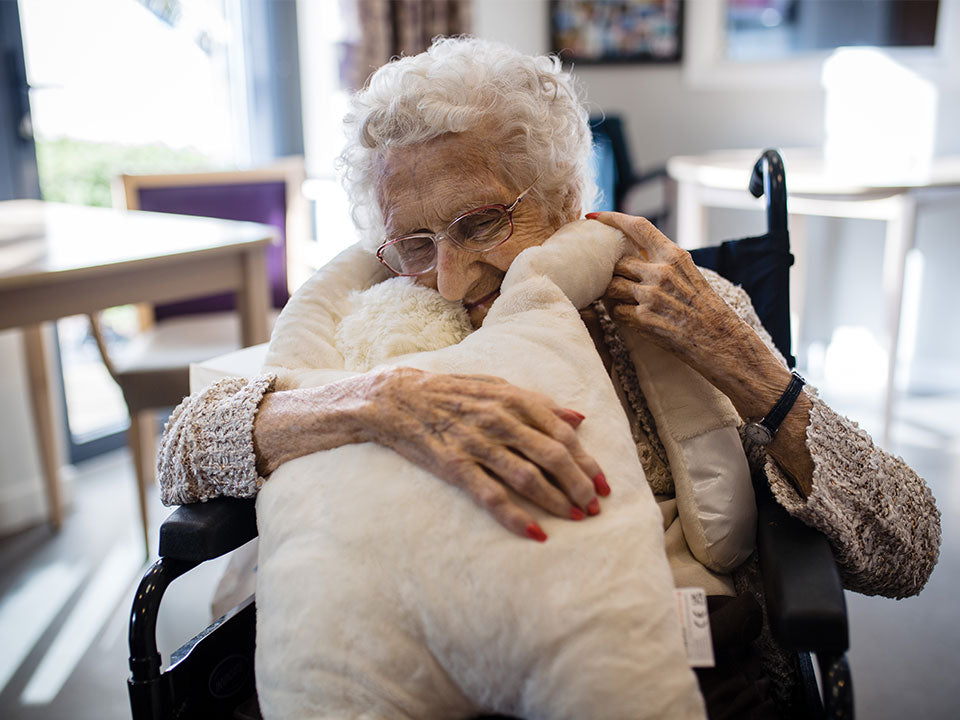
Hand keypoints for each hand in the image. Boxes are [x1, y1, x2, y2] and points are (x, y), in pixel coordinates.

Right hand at [362, 367, 608, 540]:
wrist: (397, 398)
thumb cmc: (452, 392)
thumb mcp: (497, 386)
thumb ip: (539, 403)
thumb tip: (579, 418)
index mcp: (513, 398)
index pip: (562, 433)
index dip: (587, 460)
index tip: (603, 483)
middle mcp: (499, 419)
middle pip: (552, 455)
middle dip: (579, 483)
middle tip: (595, 506)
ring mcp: (476, 443)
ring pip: (527, 476)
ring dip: (556, 500)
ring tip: (575, 517)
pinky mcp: (454, 466)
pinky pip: (491, 495)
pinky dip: (515, 516)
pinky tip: (535, 533)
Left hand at [586, 212, 750, 378]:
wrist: (721, 341)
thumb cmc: (707, 309)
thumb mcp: (689, 274)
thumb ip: (662, 261)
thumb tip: (632, 254)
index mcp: (674, 255)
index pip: (638, 227)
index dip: (612, 218)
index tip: (594, 216)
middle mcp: (661, 271)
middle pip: (617, 262)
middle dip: (614, 273)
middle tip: (619, 283)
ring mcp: (651, 295)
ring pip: (611, 286)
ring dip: (613, 294)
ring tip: (627, 302)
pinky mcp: (643, 318)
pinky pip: (615, 311)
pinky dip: (620, 315)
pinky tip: (634, 319)